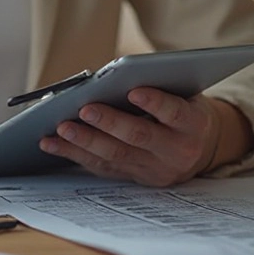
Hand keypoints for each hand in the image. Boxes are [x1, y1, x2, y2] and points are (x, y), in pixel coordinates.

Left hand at [38, 88, 242, 186]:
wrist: (201, 148)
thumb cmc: (184, 109)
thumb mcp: (185, 95)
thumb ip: (161, 87)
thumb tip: (115, 76)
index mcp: (194, 125)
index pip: (175, 113)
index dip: (155, 103)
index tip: (134, 91)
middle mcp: (177, 151)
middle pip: (139, 136)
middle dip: (110, 123)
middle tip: (85, 109)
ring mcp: (154, 169)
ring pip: (116, 155)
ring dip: (84, 140)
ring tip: (61, 126)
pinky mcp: (134, 178)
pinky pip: (101, 167)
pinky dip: (73, 154)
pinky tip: (52, 142)